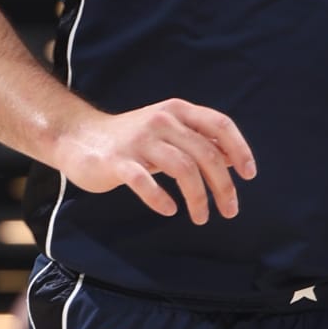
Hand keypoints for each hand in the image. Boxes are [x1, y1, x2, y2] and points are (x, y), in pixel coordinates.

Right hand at [59, 97, 255, 225]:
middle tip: (230, 210)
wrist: (78, 138)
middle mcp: (161, 121)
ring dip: (199, 198)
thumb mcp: (167, 131)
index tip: (249, 175)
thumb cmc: (131, 139)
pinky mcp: (118, 162)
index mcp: (177, 111)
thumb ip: (197, 140)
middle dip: (223, 186)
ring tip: (202, 217)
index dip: (239, 149)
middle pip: (205, 154)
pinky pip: (145, 182)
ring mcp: (139, 141)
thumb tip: (231, 157)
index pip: (219, 124)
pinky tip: (170, 210)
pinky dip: (161, 199)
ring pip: (183, 169)